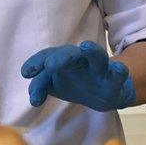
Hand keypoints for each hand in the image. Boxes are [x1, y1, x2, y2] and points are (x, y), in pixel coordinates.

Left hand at [21, 40, 135, 111]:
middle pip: (70, 54)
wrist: (105, 92)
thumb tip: (33, 98)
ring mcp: (99, 68)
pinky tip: (119, 68)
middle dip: (60, 57)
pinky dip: (119, 71)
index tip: (27, 73)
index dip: (37, 62)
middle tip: (50, 64)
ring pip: (97, 57)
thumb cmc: (75, 83)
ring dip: (92, 52)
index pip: (48, 57)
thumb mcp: (55, 84)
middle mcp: (81, 59)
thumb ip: (41, 86)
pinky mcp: (114, 79)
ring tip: (86, 46)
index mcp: (63, 58)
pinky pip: (117, 74)